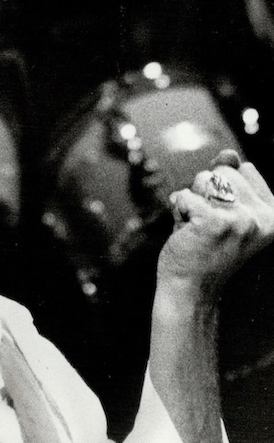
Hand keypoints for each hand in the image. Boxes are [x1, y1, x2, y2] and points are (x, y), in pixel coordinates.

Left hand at [158, 149, 273, 302]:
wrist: (192, 289)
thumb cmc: (206, 249)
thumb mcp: (224, 212)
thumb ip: (228, 180)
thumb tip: (228, 153)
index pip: (245, 170)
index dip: (224, 188)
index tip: (225, 218)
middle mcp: (265, 218)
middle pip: (223, 171)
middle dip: (206, 192)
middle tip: (208, 225)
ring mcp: (242, 220)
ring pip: (204, 179)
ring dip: (191, 201)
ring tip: (198, 229)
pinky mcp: (215, 222)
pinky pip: (184, 195)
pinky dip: (177, 210)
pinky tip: (186, 233)